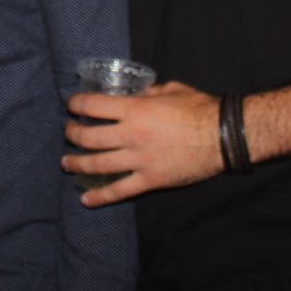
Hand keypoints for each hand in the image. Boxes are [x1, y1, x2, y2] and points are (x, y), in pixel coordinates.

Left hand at [62, 81, 222, 206]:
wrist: (223, 137)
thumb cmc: (200, 109)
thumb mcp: (171, 90)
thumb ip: (149, 93)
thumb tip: (135, 95)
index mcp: (135, 110)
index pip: (93, 105)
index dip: (77, 104)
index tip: (72, 105)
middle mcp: (131, 135)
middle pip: (89, 136)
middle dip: (73, 133)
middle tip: (69, 131)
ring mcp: (139, 160)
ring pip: (97, 164)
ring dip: (77, 163)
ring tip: (66, 162)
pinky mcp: (150, 180)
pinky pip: (120, 191)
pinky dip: (100, 197)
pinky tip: (86, 200)